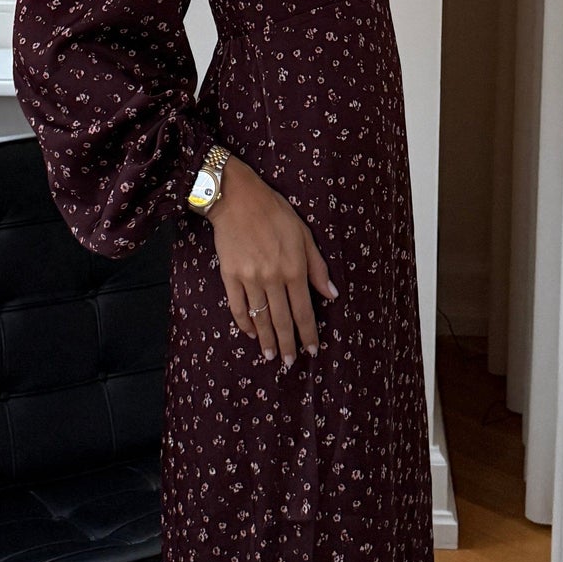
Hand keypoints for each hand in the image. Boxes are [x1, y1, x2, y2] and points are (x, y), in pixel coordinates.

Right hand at [207, 156, 336, 367]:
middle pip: (282, 320)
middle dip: (288, 344)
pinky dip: (245, 323)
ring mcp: (250, 279)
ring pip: (260, 318)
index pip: (304, 310)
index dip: (308, 333)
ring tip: (271, 355)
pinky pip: (238, 306)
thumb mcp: (304, 235)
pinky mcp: (230, 276)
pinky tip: (251, 333)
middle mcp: (273, 278)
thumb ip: (317, 267)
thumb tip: (331, 294)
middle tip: (289, 363)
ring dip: (267, 340)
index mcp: (294, 269)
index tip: (311, 350)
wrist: (237, 198)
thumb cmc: (275, 213)